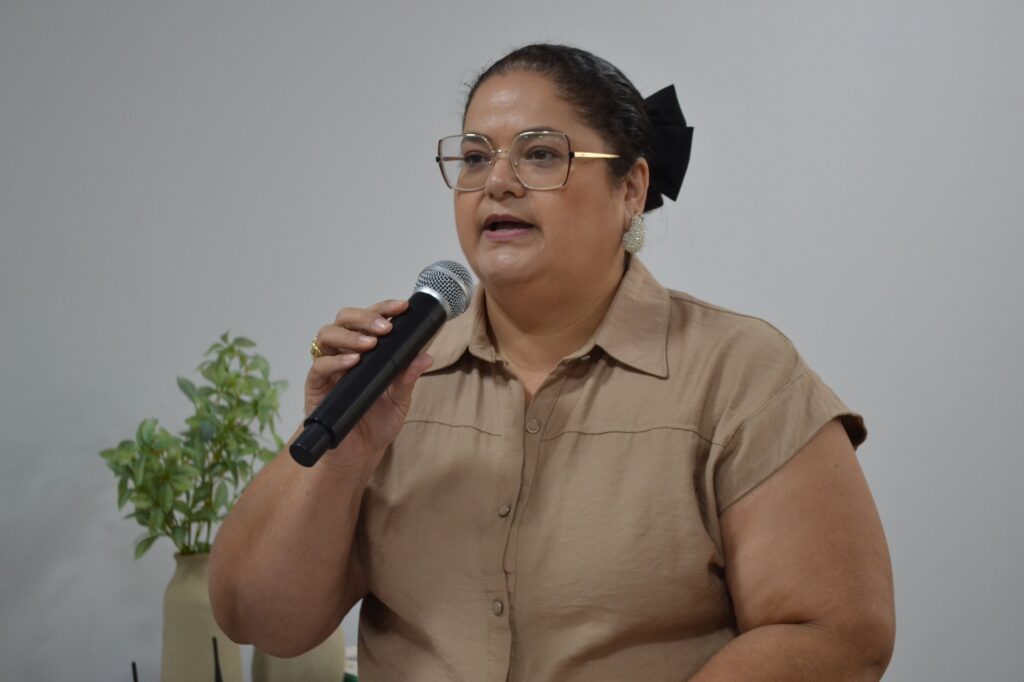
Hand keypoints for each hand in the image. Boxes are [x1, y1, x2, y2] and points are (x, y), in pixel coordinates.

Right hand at [304, 299, 432, 465]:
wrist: (358, 455)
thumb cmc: (377, 424)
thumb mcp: (399, 400)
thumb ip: (408, 378)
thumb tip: (425, 356)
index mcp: (365, 350)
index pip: (370, 318)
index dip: (384, 308)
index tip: (402, 307)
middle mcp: (344, 352)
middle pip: (345, 319)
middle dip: (366, 317)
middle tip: (386, 328)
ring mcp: (328, 368)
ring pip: (327, 334)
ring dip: (350, 335)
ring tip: (371, 344)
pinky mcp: (316, 386)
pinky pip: (319, 366)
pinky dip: (335, 361)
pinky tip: (353, 362)